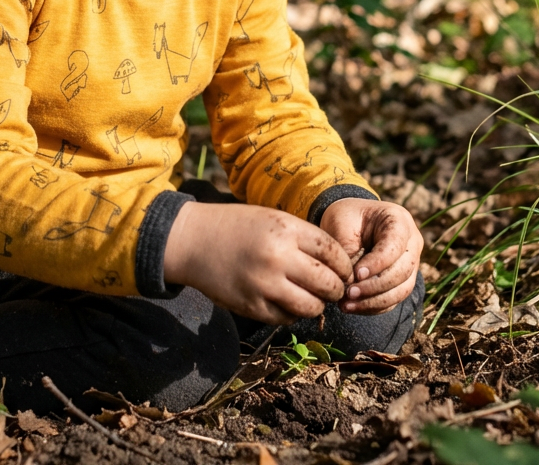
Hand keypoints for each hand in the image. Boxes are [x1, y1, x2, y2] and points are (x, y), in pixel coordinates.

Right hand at [163, 201, 352, 323]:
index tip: (344, 271)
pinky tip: (287, 301)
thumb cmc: (238, 226)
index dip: (344, 265)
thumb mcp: (272, 218)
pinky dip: (293, 313)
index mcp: (285, 229)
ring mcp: (264, 285)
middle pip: (327, 283)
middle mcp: (277, 257)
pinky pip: (287, 319)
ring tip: (312, 298)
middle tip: (333, 289)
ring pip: (311, 307)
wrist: (194, 241)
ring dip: (317, 305)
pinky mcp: (252, 307)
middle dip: (336, 289)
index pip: (333, 252)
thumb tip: (337, 267)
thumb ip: (303, 239)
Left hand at [320, 198, 422, 314]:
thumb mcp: (342, 224)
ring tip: (346, 305)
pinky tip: (352, 307)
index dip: (377, 263)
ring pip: (402, 290)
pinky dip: (374, 306)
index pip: (395, 246)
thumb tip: (349, 285)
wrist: (350, 220)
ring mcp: (411, 263)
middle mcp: (411, 242)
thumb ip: (348, 251)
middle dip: (375, 286)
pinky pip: (394, 299)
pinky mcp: (403, 281)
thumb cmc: (346, 218)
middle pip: (402, 271)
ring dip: (374, 301)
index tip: (356, 274)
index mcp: (398, 220)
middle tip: (348, 293)